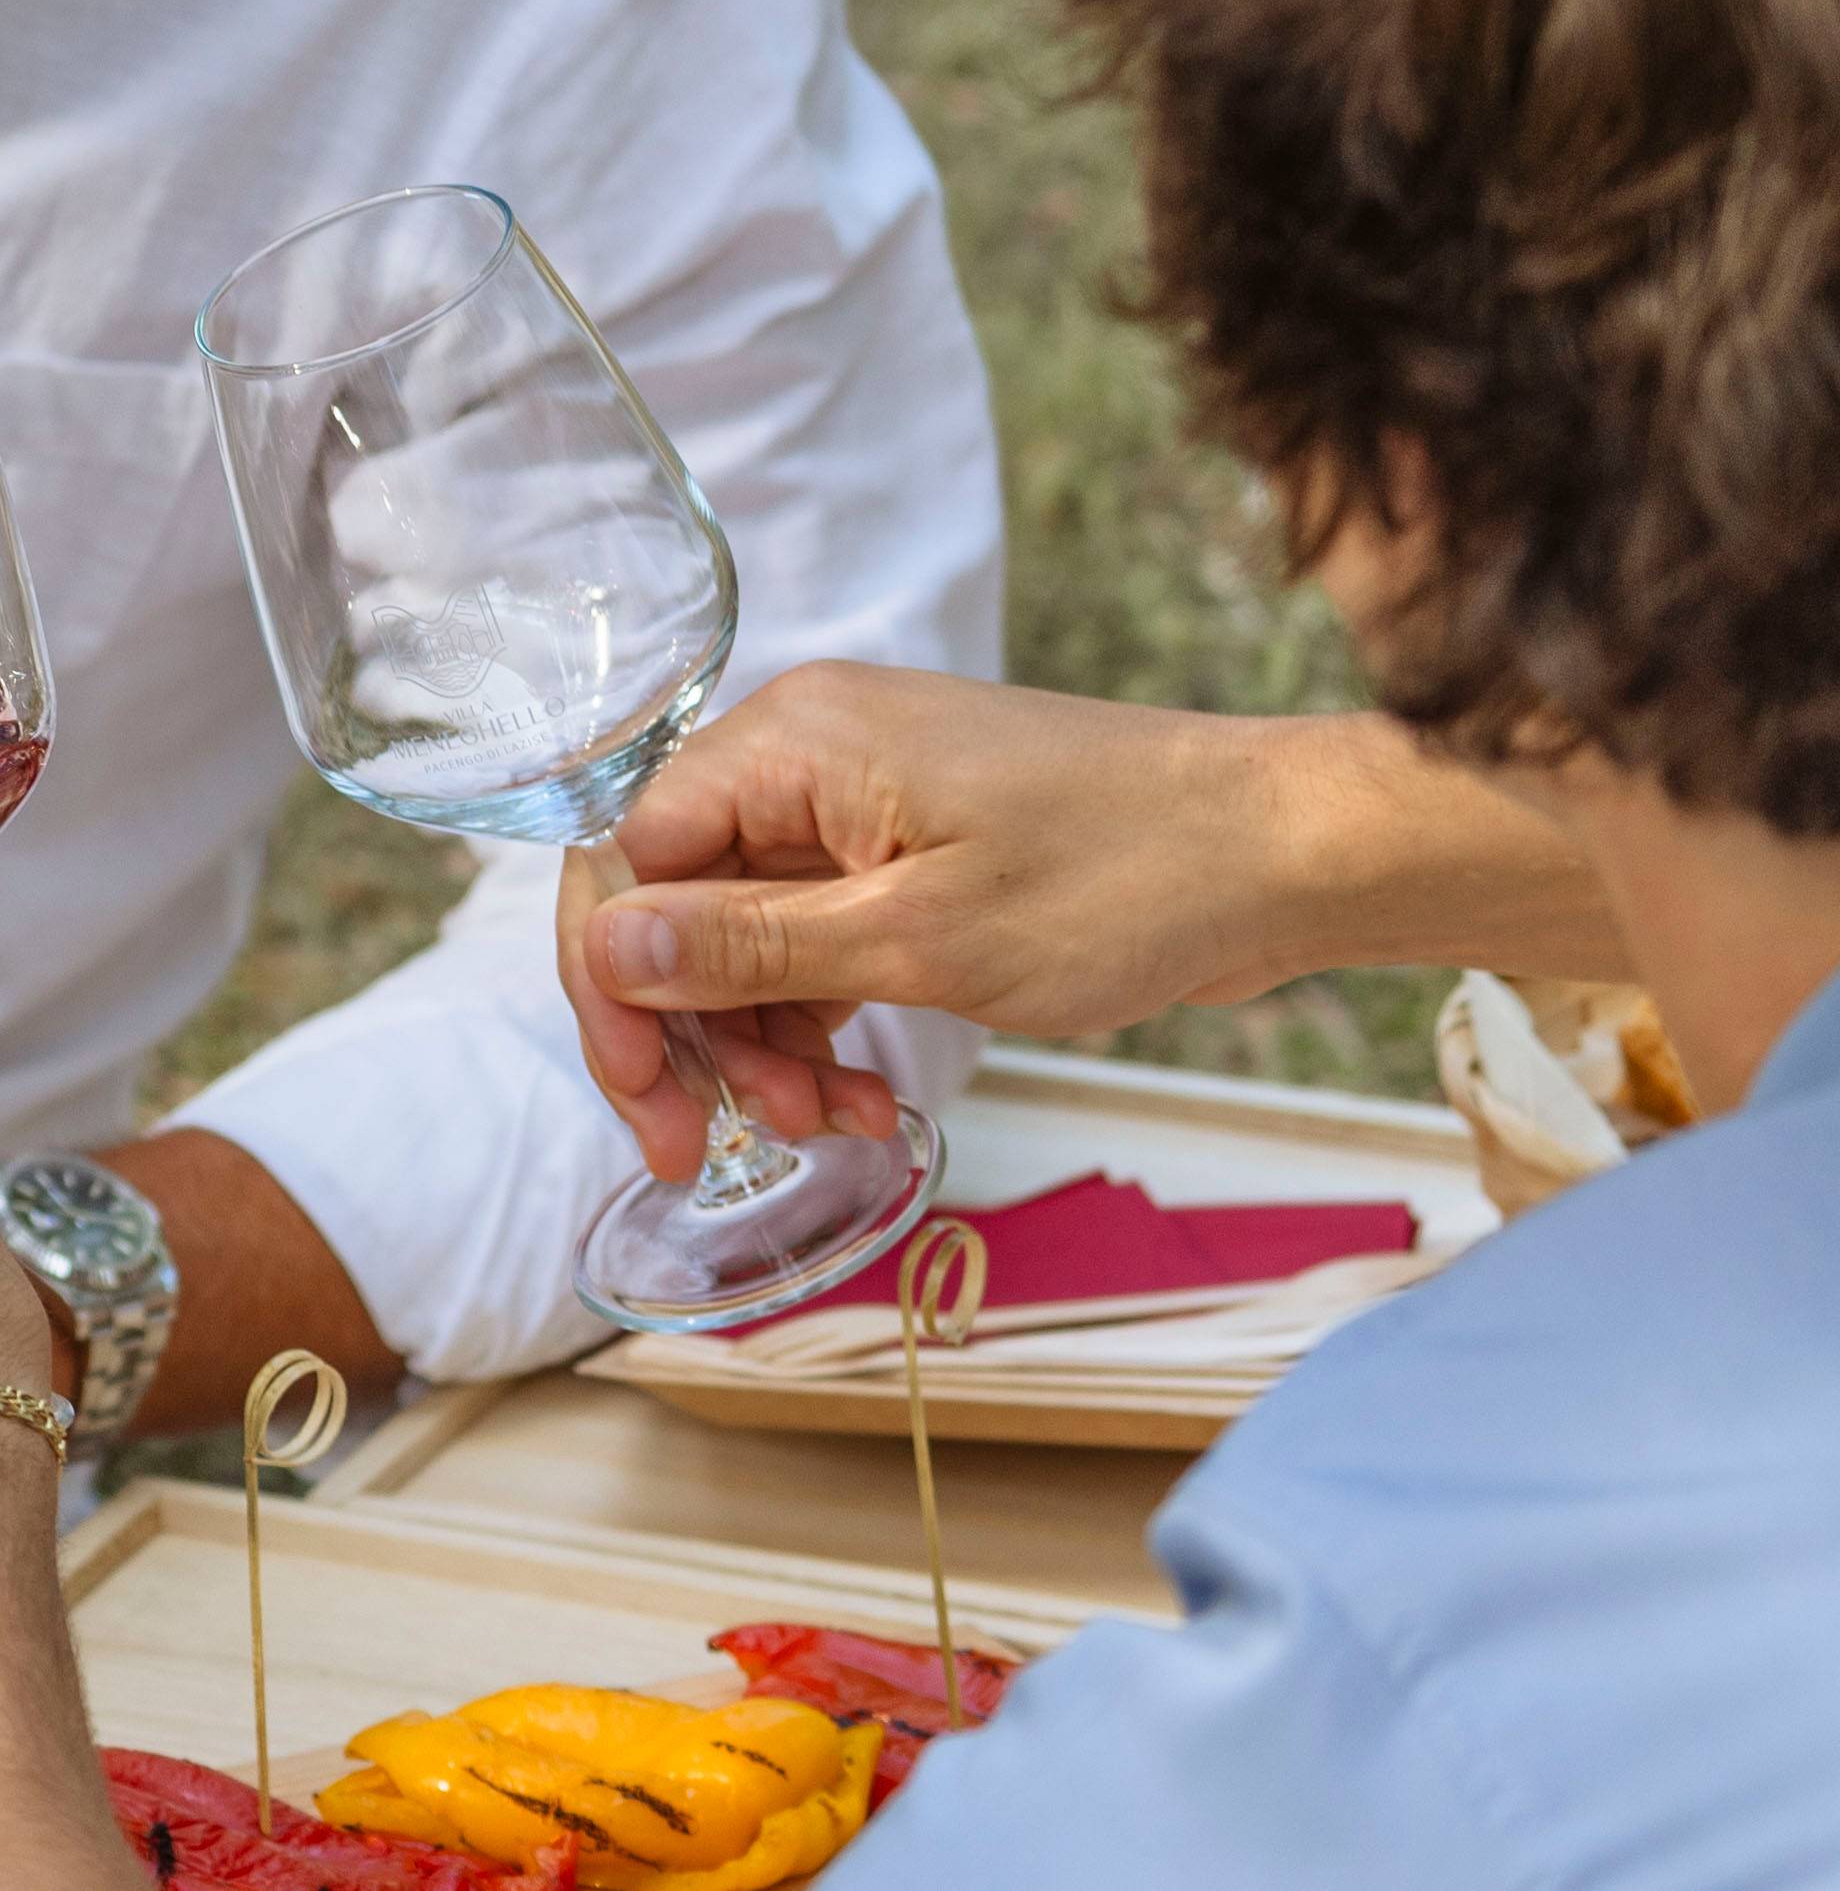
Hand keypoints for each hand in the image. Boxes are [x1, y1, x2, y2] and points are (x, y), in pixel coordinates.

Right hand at [556, 667, 1301, 1184]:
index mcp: (792, 742)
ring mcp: (860, 801)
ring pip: (743, 933)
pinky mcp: (910, 847)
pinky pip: (816, 934)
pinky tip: (867, 1090)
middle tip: (728, 1148)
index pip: (626, 860)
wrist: (1283, 852)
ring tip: (834, 1122)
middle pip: (673, 902)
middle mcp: (808, 754)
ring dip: (765, 1044)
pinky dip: (825, 1017)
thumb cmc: (1123, 878)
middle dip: (693, 1035)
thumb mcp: (920, 938)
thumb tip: (608, 952)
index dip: (618, 994)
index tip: (654, 1112)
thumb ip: (749, 948)